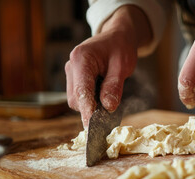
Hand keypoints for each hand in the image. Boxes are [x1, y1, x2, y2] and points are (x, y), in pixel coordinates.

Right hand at [65, 6, 150, 126]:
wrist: (117, 37)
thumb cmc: (120, 47)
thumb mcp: (122, 66)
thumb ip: (114, 86)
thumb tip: (108, 107)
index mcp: (81, 59)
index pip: (81, 90)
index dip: (87, 110)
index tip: (91, 126)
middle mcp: (71, 66)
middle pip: (76, 98)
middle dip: (90, 109)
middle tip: (110, 114)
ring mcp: (71, 73)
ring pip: (76, 100)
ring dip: (91, 105)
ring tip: (109, 98)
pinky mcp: (75, 79)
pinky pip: (80, 96)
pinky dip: (91, 101)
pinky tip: (104, 97)